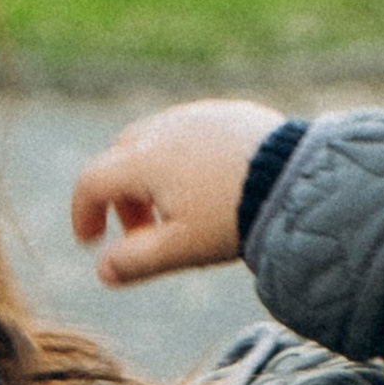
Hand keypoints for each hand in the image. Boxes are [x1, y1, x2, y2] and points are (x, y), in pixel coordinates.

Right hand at [69, 100, 285, 286]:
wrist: (300, 179)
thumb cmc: (236, 216)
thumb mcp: (182, 249)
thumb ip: (136, 261)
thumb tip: (103, 271)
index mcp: (143, 159)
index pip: (92, 181)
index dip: (83, 213)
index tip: (91, 242)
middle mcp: (164, 128)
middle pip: (120, 158)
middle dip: (120, 196)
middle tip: (141, 232)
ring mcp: (197, 115)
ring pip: (154, 140)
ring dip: (151, 176)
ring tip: (177, 212)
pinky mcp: (228, 113)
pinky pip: (190, 131)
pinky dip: (182, 158)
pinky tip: (208, 186)